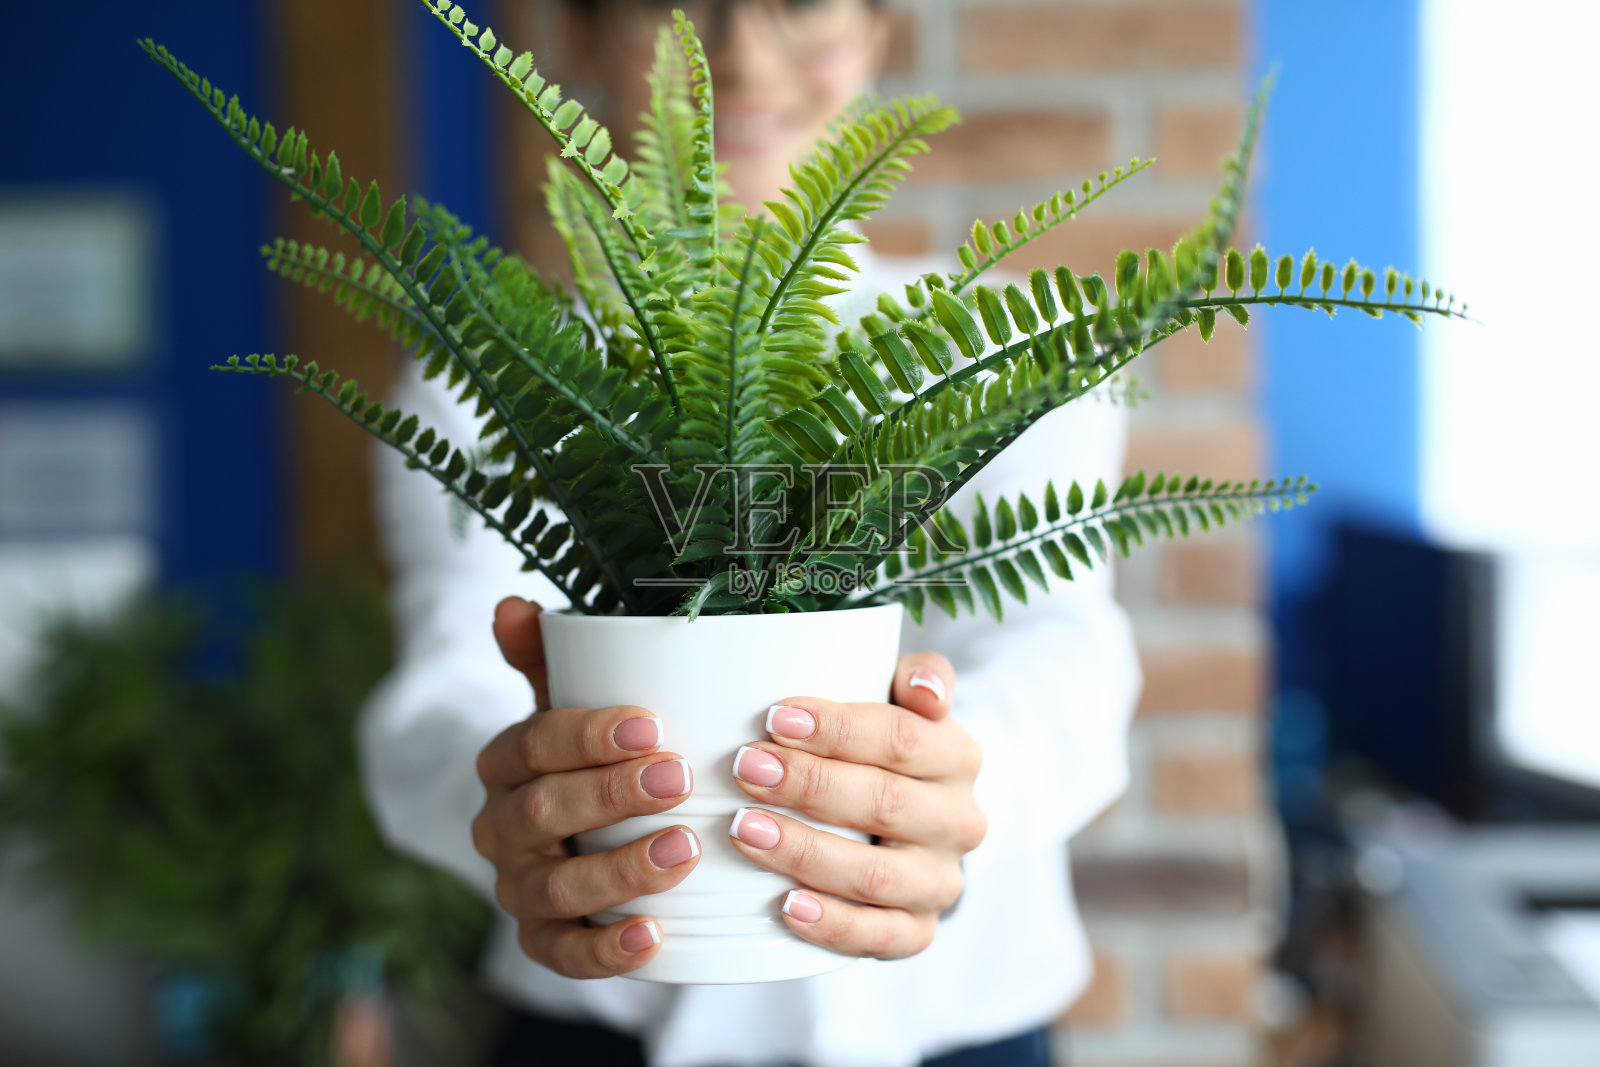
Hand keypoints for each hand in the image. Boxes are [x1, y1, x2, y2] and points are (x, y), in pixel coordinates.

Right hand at [471, 596, 703, 977]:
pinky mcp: (541, 941)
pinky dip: (606, 951)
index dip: (589, 735)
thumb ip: (548, 656)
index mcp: (505, 762)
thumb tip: (513, 605)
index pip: (535, 743)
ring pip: (556, 886)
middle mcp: (501, 826)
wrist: (577, 834)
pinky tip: (654, 936)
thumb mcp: (570, 700)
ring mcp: (517, 888)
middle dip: (612, 796)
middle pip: (545, 812)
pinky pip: (563, 954)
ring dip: (620, 870)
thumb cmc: (588, 755)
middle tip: (678, 779)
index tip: (653, 725)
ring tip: (684, 850)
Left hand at [725, 653, 985, 959]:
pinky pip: (879, 937)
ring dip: (806, 852)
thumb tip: (925, 689)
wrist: (909, 831)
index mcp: (958, 756)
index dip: (837, 728)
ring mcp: (940, 882)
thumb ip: (917, 676)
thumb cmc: (884, 753)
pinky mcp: (917, 931)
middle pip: (884, 802)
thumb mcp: (902, 703)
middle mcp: (959, 821)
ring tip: (745, 829)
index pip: (901, 738)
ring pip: (877, 874)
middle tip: (746, 767)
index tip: (774, 718)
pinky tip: (786, 906)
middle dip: (808, 785)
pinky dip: (832, 925)